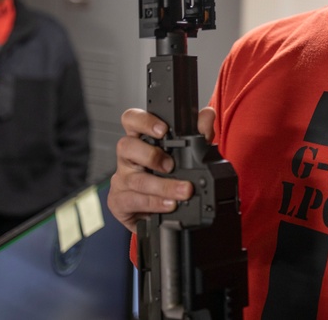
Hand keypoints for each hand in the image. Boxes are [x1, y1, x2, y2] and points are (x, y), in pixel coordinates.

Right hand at [107, 107, 215, 232]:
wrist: (155, 211)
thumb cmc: (166, 174)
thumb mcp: (186, 151)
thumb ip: (198, 132)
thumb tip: (207, 115)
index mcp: (140, 139)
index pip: (131, 119)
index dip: (144, 121)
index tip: (163, 130)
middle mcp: (127, 157)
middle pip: (126, 146)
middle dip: (150, 155)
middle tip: (171, 165)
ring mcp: (122, 179)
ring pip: (135, 179)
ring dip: (163, 186)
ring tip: (183, 191)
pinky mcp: (120, 201)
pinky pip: (133, 201)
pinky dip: (155, 203)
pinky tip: (169, 205)